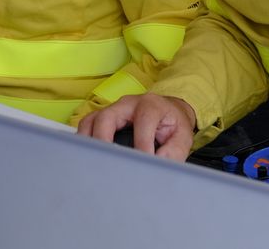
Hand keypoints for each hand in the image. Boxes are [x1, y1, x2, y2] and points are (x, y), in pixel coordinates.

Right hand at [76, 93, 197, 159]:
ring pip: (92, 120)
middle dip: (104, 141)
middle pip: (107, 117)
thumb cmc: (173, 125)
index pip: (142, 123)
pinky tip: (89, 157)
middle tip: (108, 163)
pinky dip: (86, 140)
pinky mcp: (104, 116)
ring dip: (89, 141)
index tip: (142, 165)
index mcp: (151, 106)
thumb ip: (174, 152)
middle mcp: (128, 103)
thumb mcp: (183, 137)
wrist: (169, 112)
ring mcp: (113, 109)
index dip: (141, 146)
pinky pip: (88, 125)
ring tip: (94, 162)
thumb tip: (156, 164)